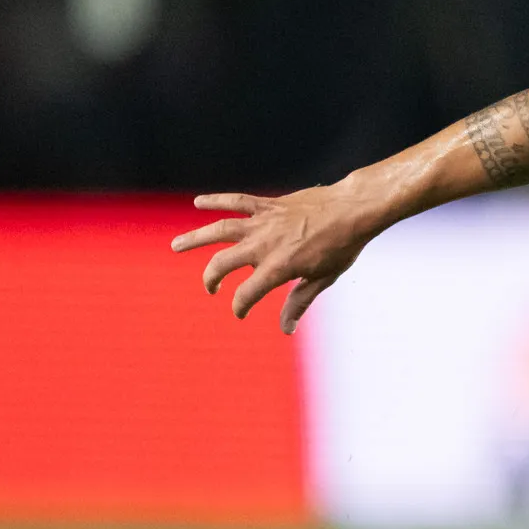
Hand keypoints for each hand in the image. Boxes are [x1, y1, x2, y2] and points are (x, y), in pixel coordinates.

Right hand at [170, 183, 379, 332]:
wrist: (353, 209)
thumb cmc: (342, 246)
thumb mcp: (323, 278)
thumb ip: (300, 301)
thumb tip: (286, 328)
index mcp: (278, 267)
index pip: (247, 293)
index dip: (240, 306)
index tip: (240, 312)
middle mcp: (264, 245)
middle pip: (223, 263)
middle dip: (211, 278)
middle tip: (210, 288)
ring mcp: (264, 222)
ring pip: (219, 229)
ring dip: (195, 238)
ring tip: (176, 246)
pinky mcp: (268, 205)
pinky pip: (237, 201)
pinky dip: (216, 200)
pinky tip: (198, 202)